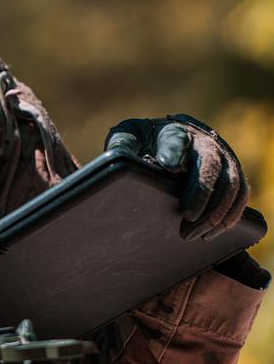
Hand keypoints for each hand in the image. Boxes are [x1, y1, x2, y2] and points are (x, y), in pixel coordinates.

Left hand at [104, 114, 248, 240]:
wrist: (168, 137)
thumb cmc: (145, 139)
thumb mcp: (129, 136)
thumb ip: (122, 144)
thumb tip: (121, 159)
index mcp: (175, 130)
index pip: (176, 138)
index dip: (174, 151)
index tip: (169, 167)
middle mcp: (204, 141)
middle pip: (209, 164)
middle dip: (201, 192)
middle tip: (187, 216)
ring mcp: (223, 157)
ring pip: (230, 183)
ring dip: (216, 211)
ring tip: (194, 233)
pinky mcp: (233, 173)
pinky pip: (240, 195)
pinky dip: (230, 215)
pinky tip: (212, 232)